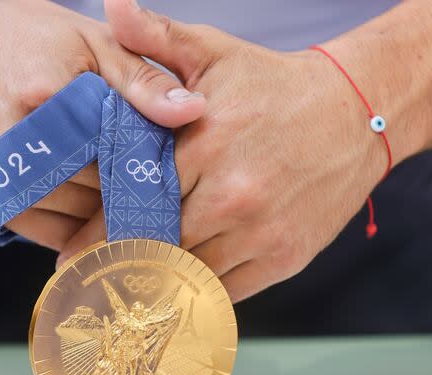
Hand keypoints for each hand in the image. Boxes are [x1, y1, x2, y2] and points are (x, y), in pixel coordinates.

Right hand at [0, 0, 205, 249]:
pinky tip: (99, 214)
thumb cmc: (27, 41)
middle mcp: (19, 144)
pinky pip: (53, 236)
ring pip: (81, 221)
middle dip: (138, 192)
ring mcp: (1, 178)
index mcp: (49, 98)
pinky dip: (83, 231)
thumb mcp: (91, 44)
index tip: (179, 168)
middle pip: (104, 191)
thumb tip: (195, 110)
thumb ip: (143, 81)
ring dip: (113, 217)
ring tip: (134, 201)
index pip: (123, 152)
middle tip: (164, 191)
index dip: (155, 164)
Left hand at [58, 0, 408, 300]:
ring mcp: (262, 232)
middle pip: (158, 244)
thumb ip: (156, 38)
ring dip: (160, 280)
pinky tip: (180, 284)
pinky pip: (227, 289)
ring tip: (132, 287)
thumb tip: (110, 6)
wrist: (358, 114)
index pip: (135, 201)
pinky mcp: (286, 258)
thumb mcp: (215, 53)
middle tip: (94, 278)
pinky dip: (200, 289)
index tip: (72, 255)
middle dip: (123, 262)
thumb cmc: (275, 87)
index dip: (99, 233)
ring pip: (190, 273)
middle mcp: (234, 195)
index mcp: (206, 145)